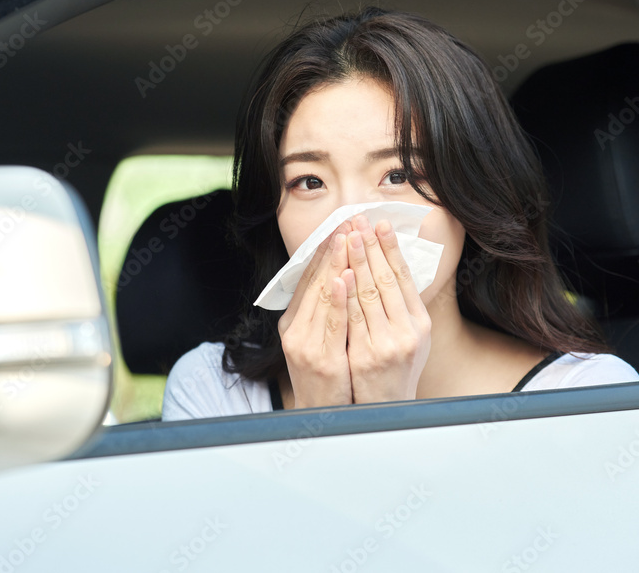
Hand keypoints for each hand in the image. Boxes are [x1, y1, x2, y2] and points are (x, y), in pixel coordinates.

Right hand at [277, 221, 353, 407]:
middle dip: (332, 250)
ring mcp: (305, 343)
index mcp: (292, 323)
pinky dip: (336, 298)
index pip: (308, 279)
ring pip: (321, 296)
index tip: (339, 226)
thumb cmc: (325, 379)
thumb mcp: (316, 342)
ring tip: (345, 238)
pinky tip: (343, 278)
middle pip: (314, 282)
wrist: (320, 417)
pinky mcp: (320, 357)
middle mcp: (294, 329)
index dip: (324, 251)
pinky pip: (330, 322)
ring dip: (335, 264)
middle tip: (346, 221)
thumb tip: (336, 278)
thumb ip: (322, 313)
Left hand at [343, 214, 431, 402]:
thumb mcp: (411, 340)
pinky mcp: (367, 356)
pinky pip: (353, 319)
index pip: (403, 277)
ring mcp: (388, 344)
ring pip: (369, 294)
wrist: (386, 412)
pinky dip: (346, 295)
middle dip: (370, 247)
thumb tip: (392, 271)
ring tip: (347, 236)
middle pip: (386, 280)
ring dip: (357, 262)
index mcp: (420, 323)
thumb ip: (402, 309)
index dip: (391, 248)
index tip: (380, 224)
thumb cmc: (394, 372)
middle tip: (359, 220)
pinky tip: (341, 274)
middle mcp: (408, 331)